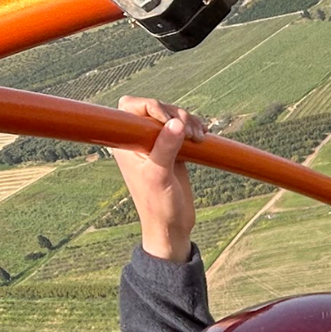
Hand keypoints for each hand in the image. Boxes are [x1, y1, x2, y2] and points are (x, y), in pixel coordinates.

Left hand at [109, 96, 208, 262]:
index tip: (167, 122)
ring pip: (172, 116)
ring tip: (199, 138)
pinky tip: (203, 137)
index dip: (150, 106)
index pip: (130, 107)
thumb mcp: (159, 176)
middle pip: (156, 108)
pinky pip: (183, 128)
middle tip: (189, 133)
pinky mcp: (173, 149)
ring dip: (188, 121)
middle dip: (175, 114)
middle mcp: (139, 140)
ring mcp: (157, 144)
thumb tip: (177, 123)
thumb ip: (166, 148)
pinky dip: (195, 128)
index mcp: (127, 143)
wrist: (172, 225)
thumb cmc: (157, 205)